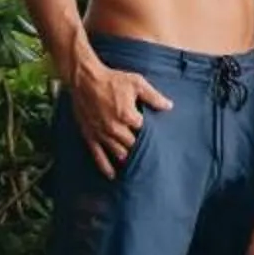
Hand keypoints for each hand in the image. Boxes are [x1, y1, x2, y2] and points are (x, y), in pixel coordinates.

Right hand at [72, 57, 173, 175]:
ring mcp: (101, 133)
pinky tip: (112, 175)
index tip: (157, 138)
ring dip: (126, 158)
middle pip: (132, 145)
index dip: (150, 135)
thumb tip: (169, 106)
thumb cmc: (112, 79)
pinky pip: (97, 155)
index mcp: (128, 116)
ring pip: (117, 153)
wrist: (85, 79)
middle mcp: (114, 128)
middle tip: (148, 155)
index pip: (144, 132)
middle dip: (140, 148)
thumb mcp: (137, 83)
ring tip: (135, 166)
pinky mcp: (89, 135)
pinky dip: (105, 166)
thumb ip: (153, 97)